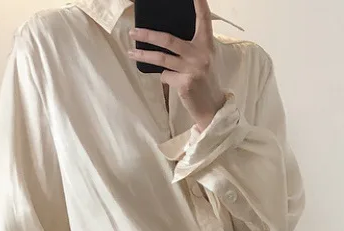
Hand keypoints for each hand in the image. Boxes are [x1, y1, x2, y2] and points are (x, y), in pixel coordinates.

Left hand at [129, 0, 226, 129]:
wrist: (212, 107)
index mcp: (206, 44)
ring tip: (131, 52)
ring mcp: (192, 69)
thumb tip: (164, 39)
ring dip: (143, 55)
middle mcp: (200, 54)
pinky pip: (165, 76)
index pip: (204, 19)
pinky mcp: (185, 84)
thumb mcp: (203, 59)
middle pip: (169, 39)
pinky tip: (173, 82)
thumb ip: (190, 47)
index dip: (199, 4)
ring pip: (161, 59)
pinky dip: (164, 78)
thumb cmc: (205, 80)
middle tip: (133, 31)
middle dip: (148, 35)